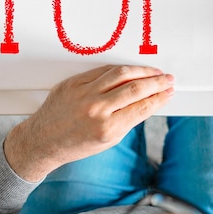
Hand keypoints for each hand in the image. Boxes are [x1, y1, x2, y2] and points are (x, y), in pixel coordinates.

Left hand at [4, 65, 173, 180]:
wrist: (43, 141)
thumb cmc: (76, 144)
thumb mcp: (109, 139)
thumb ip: (129, 119)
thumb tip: (149, 101)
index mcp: (107, 128)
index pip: (143, 107)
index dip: (160, 97)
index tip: (168, 92)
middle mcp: (96, 109)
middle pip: (136, 88)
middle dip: (156, 82)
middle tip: (167, 79)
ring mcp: (84, 93)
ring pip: (121, 73)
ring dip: (142, 71)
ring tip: (153, 72)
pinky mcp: (74, 82)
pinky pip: (103, 70)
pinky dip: (120, 69)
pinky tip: (131, 70)